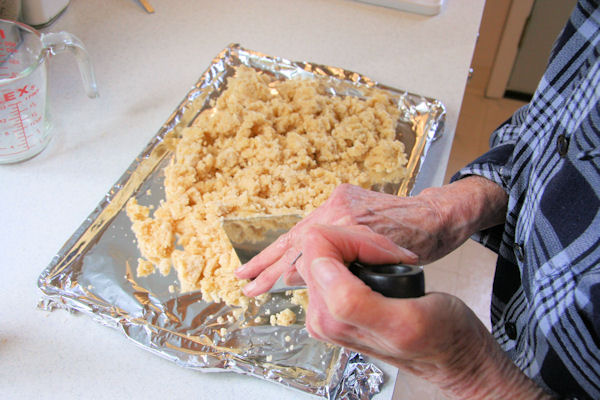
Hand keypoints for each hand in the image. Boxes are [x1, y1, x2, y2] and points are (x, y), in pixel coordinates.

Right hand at [235, 177, 506, 295]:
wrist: (438, 214)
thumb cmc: (422, 239)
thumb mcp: (389, 259)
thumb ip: (349, 265)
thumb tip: (305, 275)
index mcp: (349, 220)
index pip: (308, 250)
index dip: (285, 273)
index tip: (263, 288)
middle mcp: (337, 206)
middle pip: (294, 240)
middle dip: (268, 265)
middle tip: (245, 283)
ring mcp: (337, 201)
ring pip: (297, 233)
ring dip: (272, 254)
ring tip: (247, 271)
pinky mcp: (341, 199)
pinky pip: (309, 225)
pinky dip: (291, 244)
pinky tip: (277, 255)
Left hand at [295, 224, 552, 399]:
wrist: (450, 352)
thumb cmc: (439, 336)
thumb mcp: (406, 320)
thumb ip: (352, 299)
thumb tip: (318, 266)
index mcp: (329, 316)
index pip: (319, 244)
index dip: (358, 239)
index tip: (388, 255)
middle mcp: (320, 313)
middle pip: (321, 245)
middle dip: (361, 242)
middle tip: (394, 258)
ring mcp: (324, 307)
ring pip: (329, 248)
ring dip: (365, 247)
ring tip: (393, 262)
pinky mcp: (332, 300)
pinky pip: (337, 256)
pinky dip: (365, 252)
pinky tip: (387, 266)